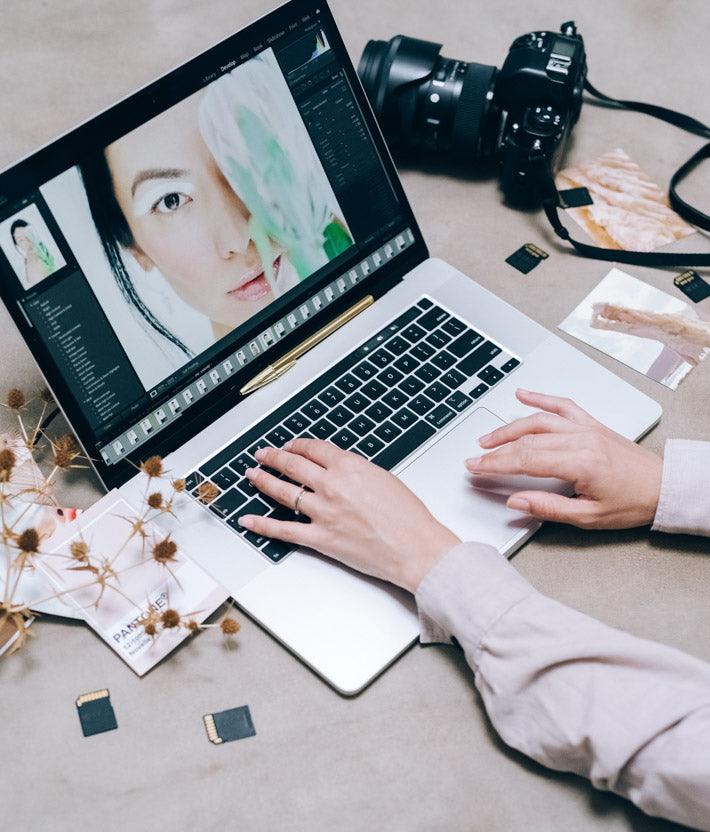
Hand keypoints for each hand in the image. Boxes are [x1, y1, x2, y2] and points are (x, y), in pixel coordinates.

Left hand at [238, 439, 459, 592]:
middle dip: (274, 457)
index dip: (297, 445)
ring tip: (253, 476)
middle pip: (293, 465)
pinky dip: (262, 525)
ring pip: (283, 492)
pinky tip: (249, 519)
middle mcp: (332, 486)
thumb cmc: (408, 517)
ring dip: (263, 481)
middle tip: (263, 455)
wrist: (415, 547)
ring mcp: (323, 512)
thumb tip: (339, 471)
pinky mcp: (320, 538)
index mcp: (349, 467)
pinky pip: (284, 530)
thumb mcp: (383, 478)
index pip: (313, 449)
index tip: (290, 446)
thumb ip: (356, 472)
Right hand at [466, 390, 662, 529]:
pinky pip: (562, 405)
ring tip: (487, 438)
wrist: (665, 487)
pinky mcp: (591, 424)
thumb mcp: (589, 517)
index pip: (526, 460)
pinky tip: (522, 394)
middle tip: (474, 459)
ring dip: (509, 428)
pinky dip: (540, 397)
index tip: (476, 468)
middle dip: (495, 450)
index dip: (496, 464)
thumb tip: (516, 501)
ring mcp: (586, 428)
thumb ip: (548, 508)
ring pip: (538, 420)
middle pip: (526, 441)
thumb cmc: (633, 503)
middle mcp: (581, 439)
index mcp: (580, 462)